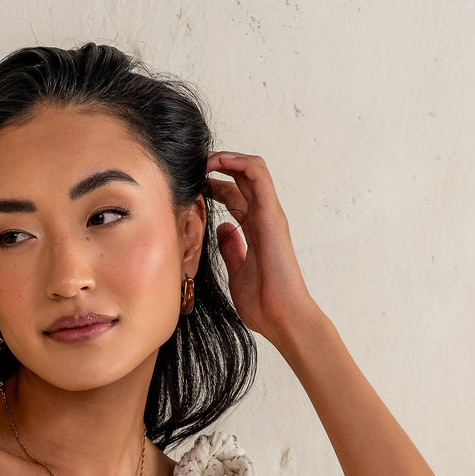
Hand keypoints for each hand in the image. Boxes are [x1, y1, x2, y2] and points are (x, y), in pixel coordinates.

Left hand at [206, 151, 318, 346]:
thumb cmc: (263, 303)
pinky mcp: (271, 214)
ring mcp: (269, 215)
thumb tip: (222, 229)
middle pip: (242, 180)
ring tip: (204, 159)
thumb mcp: (237, 271)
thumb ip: (231, 248)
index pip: (236, 197)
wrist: (281, 316)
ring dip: (227, 158)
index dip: (214, 185)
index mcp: (255, 231)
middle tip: (194, 165)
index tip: (193, 185)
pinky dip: (238, 162)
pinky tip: (218, 161)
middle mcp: (263, 219)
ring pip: (252, 170)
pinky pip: (258, 175)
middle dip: (217, 167)